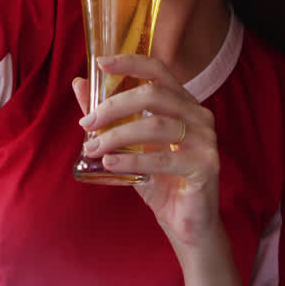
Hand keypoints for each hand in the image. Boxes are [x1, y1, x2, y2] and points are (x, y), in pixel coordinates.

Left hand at [72, 55, 222, 250]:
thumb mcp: (128, 145)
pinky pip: (163, 158)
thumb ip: (107, 116)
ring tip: (92, 148)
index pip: (159, 70)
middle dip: (114, 105)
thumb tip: (79, 84)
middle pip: (154, 94)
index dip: (130, 62)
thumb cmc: (159, 180)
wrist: (186, 223)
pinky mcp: (205, 164)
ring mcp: (206, 139)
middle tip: (87, 123)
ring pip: (156, 124)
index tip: (100, 63)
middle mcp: (198, 115)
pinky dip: (132, 159)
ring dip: (117, 135)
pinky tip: (110, 164)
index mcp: (183, 103)